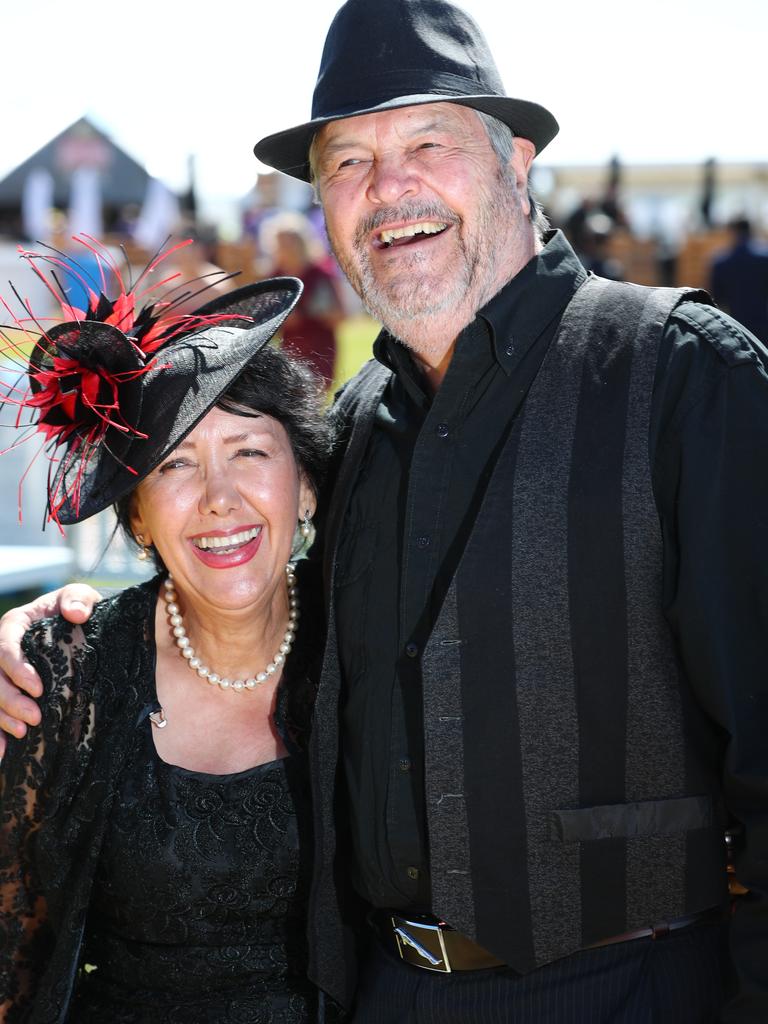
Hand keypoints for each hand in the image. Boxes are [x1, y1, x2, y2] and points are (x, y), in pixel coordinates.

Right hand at [0, 584, 101, 755]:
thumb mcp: (81, 596)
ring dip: (1, 717)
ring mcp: (4, 671)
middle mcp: (3, 649)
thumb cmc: (78, 608)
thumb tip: (74, 613)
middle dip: (10, 700)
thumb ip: (78, 599)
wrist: (81, 623)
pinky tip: (3, 753)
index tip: (38, 688)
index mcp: (16, 624)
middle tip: (34, 718)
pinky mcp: (10, 689)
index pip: (5, 647)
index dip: (16, 669)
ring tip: (23, 733)